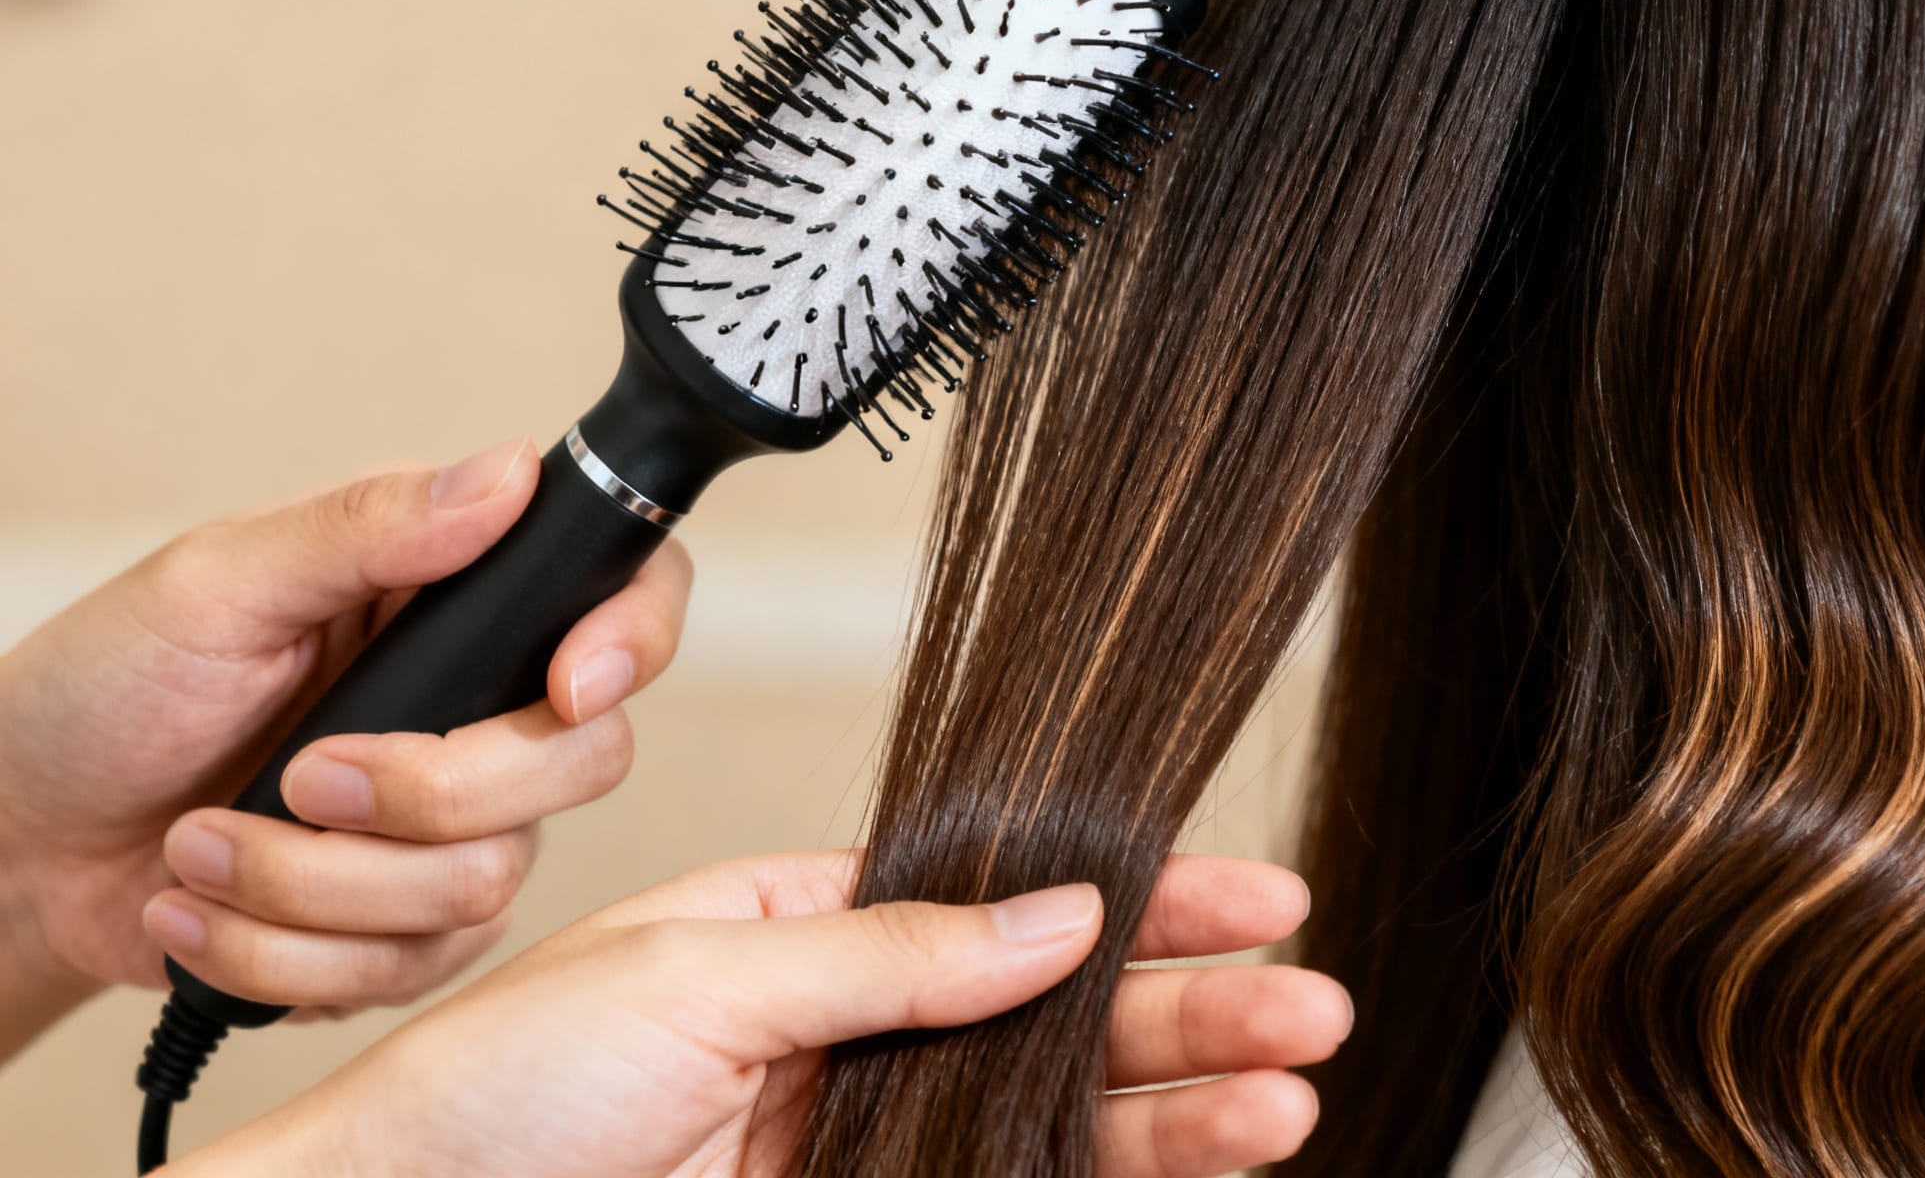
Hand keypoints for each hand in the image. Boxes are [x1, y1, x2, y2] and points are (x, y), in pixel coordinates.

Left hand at [0, 438, 691, 1044]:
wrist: (20, 843)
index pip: (628, 598)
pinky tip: (202, 908)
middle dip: (431, 792)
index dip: (633, 641)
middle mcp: (481, 712)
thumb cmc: (105, 692)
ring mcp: (454, 831)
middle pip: (582, 763)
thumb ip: (367, 528)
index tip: (567, 685)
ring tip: (202, 846)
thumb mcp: (216, 583)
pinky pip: (408, 970)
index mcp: (457, 603)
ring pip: (484, 884)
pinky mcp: (405, 933)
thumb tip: (506, 474)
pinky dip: (279, 952)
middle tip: (303, 775)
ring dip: (312, 882)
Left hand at [176, 851, 1350, 1177]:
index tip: (1252, 896)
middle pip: (1060, 1015)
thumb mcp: (698, 977)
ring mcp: (857, 1137)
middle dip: (1190, 1013)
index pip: (1009, 901)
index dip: (1137, 899)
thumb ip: (892, 956)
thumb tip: (1060, 916)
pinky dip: (1099, 1175)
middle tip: (1308, 1009)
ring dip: (1173, 1110)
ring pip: (1052, 1116)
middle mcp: (852, 1033)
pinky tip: (1186, 1163)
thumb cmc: (495, 1085)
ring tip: (1286, 1098)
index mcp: (809, 931)